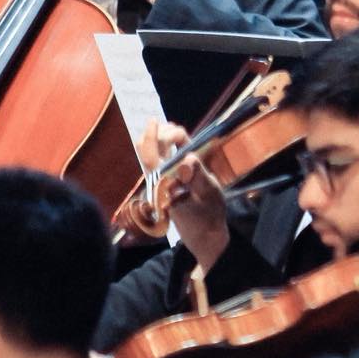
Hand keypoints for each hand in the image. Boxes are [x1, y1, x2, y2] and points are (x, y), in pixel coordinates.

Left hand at [135, 121, 230, 267]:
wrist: (206, 236)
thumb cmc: (208, 216)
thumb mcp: (208, 195)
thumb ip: (198, 177)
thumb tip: (188, 158)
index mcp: (166, 182)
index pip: (152, 155)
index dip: (151, 136)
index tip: (156, 122)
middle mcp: (161, 180)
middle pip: (150, 151)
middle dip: (159, 134)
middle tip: (174, 128)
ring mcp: (164, 182)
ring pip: (155, 154)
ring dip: (162, 139)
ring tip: (176, 132)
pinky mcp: (170, 184)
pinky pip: (164, 160)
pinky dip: (168, 147)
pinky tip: (177, 142)